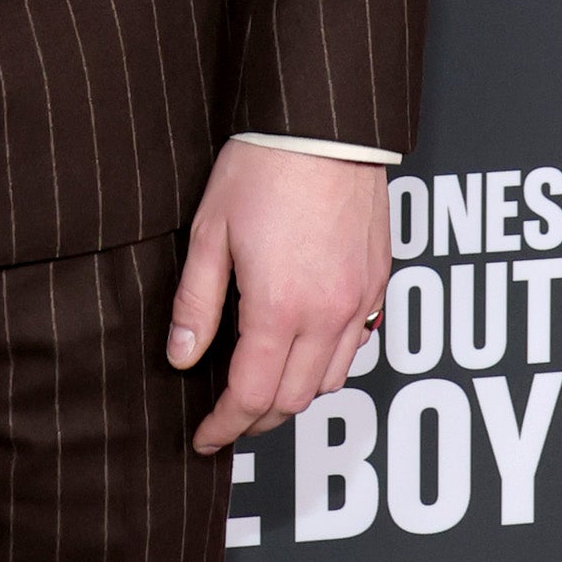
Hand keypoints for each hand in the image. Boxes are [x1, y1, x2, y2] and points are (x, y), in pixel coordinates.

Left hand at [167, 142, 388, 456]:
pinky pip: (358, 344)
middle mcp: (328, 313)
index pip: (252, 395)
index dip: (225, 425)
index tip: (205, 437)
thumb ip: (196, 301)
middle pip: (294, 400)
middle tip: (227, 416)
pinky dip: (328, 361)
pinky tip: (304, 345)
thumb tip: (182, 355)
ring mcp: (359, 300)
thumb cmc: (264, 165)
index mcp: (280, 306)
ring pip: (330, 380)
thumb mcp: (210, 230)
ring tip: (262, 384)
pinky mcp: (378, 282)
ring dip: (294, 394)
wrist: (323, 124)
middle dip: (257, 418)